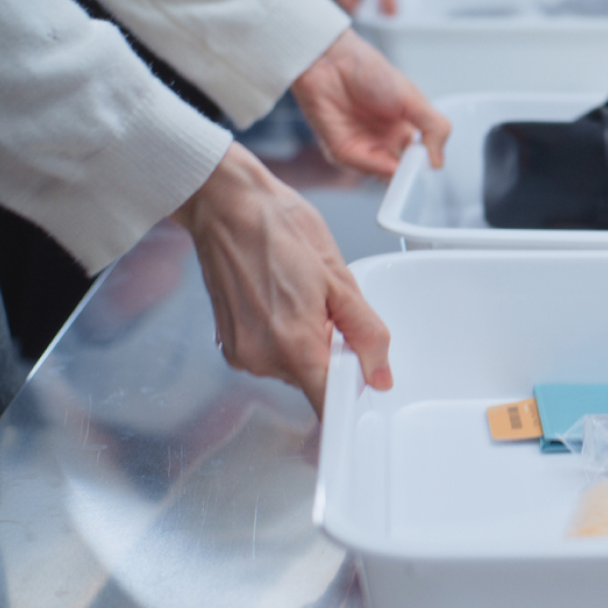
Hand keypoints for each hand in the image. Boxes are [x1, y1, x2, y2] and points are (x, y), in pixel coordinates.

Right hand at [171, 143, 391, 413]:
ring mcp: (241, 354)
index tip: (361, 376)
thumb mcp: (339, 277)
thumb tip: (381, 374)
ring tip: (298, 295)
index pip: (329, 404)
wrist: (226, 204)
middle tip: (327, 307)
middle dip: (330, 353)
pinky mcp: (228, 344)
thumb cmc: (279, 227)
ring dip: (306, 341)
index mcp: (294, 346)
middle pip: (313, 382)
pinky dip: (282, 335)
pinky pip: (269, 355)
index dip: (351, 394)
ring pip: (292, 368)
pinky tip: (279, 298)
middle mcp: (262, 359)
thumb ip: (366, 333)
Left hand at [292, 28, 449, 177]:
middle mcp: (383, 140)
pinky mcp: (342, 150)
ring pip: (381, 175)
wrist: (332, 61)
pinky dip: (374, 169)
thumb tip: (438, 163)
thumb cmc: (370, 71)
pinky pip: (360, 168)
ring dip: (392, 176)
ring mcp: (362, 147)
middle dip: (408, 177)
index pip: (418, 159)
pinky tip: (386, 164)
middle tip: (417, 175)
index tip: (431, 169)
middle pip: (400, 173)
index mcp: (403, 128)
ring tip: (403, 169)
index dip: (424, 166)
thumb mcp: (414, 98)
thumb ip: (435, 128)